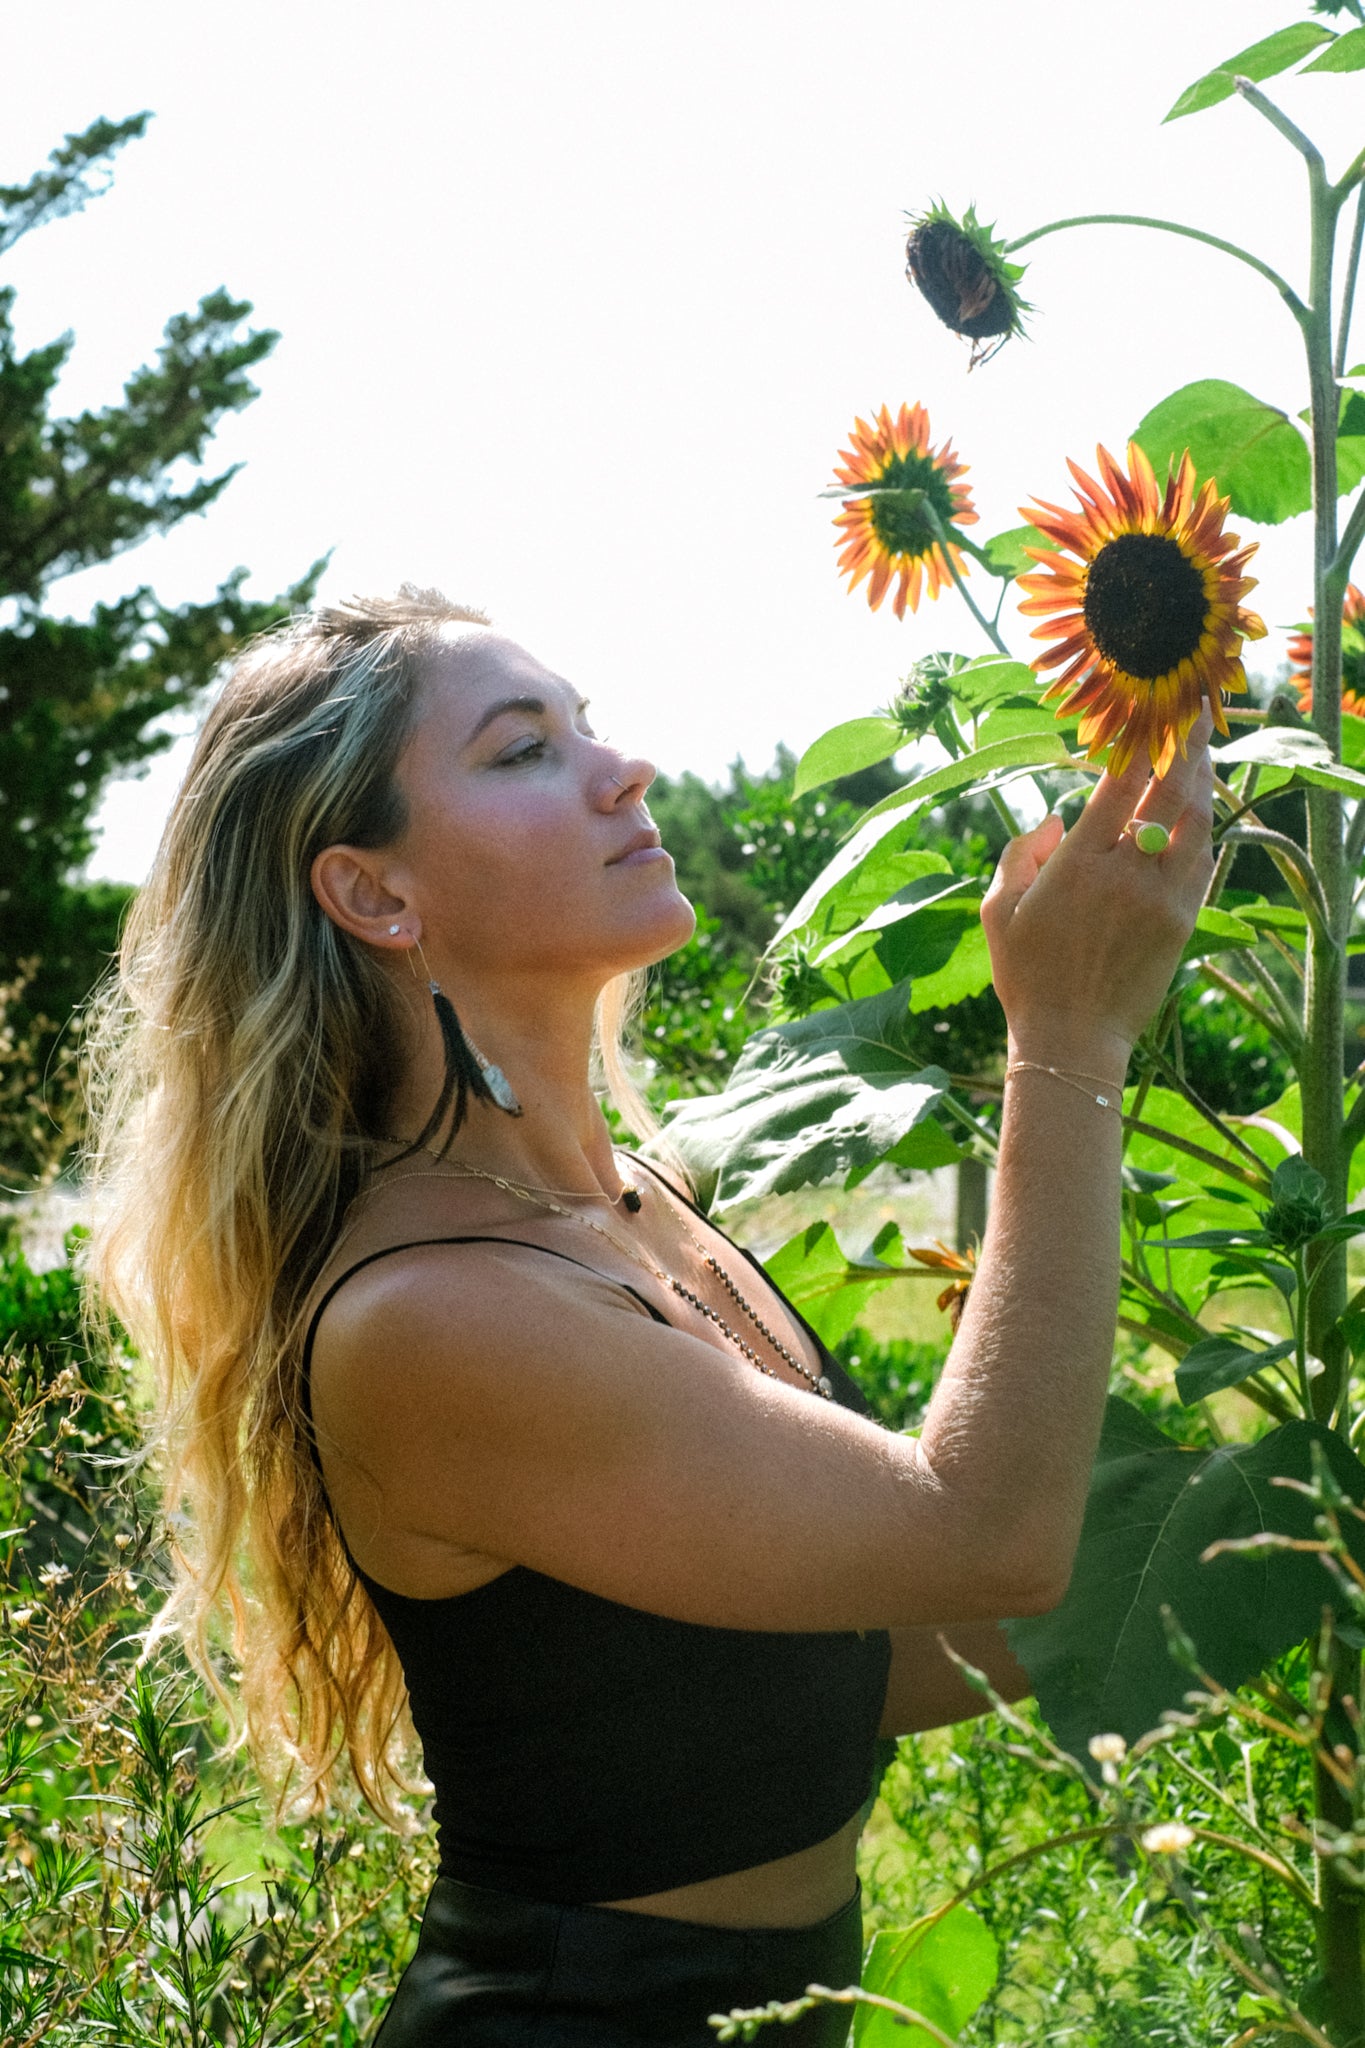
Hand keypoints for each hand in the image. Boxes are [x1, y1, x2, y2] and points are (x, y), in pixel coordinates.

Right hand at [980, 705, 1215, 1069]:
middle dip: (1185, 750)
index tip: (1148, 719)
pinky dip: (1206, 830)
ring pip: (1196, 824)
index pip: (1120, 785)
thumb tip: (1056, 819)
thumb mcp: (999, 911)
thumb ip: (1021, 854)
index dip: (1139, 745)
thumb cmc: (1026, 975)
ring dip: (1203, 784)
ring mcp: (1161, 897)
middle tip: (1192, 719)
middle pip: (1169, 793)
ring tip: (1203, 756)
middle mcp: (1125, 873)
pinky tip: (1203, 813)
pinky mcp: (1182, 921)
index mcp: (1077, 864)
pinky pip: (1204, 862)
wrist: (1071, 1039)